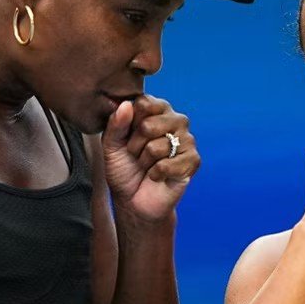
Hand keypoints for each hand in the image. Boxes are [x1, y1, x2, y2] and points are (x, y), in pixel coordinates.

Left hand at [101, 95, 199, 222]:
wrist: (133, 200)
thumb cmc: (124, 169)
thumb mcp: (111, 145)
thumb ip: (116, 124)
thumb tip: (126, 105)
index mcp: (157, 110)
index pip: (144, 103)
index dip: (129, 123)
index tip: (127, 136)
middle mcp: (175, 120)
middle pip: (148, 125)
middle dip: (135, 146)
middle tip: (137, 155)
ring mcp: (187, 139)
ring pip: (156, 147)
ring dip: (144, 162)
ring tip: (147, 166)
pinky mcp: (193, 160)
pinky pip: (166, 165)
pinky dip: (155, 174)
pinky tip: (158, 176)